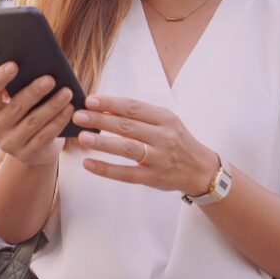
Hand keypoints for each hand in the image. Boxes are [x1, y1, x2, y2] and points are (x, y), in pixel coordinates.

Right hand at [0, 62, 73, 167]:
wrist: (33, 147)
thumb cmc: (26, 111)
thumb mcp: (17, 99)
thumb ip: (18, 83)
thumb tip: (34, 62)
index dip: (0, 78)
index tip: (14, 65)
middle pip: (16, 107)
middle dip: (34, 91)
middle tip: (51, 79)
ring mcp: (10, 144)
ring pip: (33, 122)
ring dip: (52, 106)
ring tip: (67, 92)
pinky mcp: (27, 155)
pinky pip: (45, 136)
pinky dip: (59, 121)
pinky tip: (69, 109)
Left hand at [71, 95, 219, 197]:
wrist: (200, 169)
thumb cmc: (177, 141)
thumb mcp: (166, 122)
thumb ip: (140, 115)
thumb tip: (106, 107)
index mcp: (165, 118)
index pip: (134, 107)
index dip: (111, 103)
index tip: (90, 100)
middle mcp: (163, 137)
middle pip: (127, 126)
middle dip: (100, 120)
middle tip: (79, 116)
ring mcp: (158, 158)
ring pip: (127, 148)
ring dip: (103, 142)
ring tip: (82, 137)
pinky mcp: (153, 178)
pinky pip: (126, 174)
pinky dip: (106, 169)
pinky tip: (89, 164)